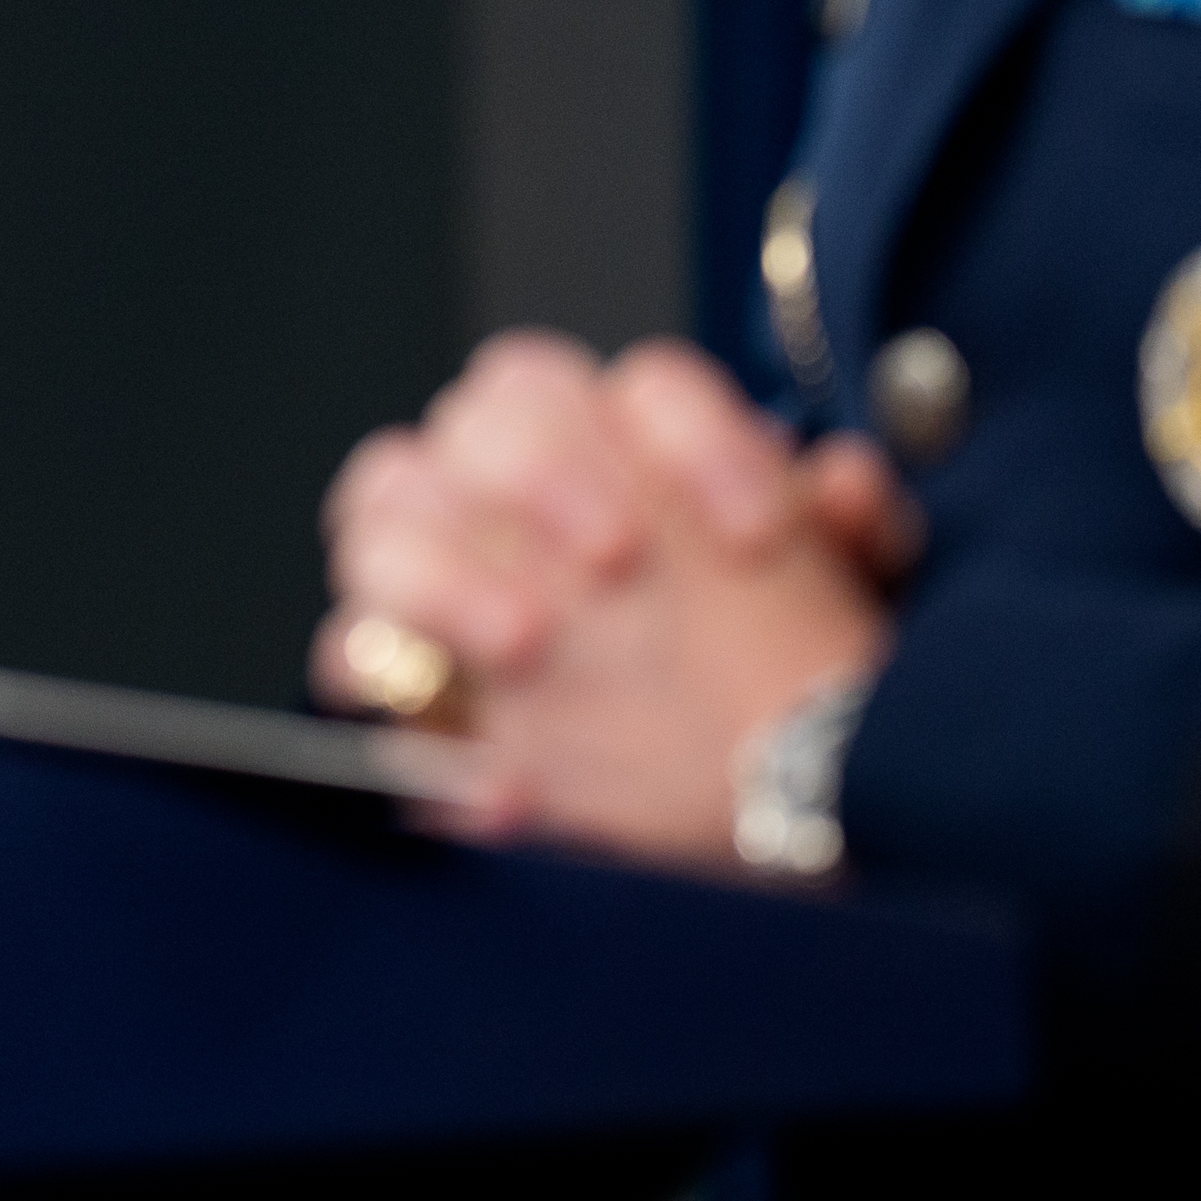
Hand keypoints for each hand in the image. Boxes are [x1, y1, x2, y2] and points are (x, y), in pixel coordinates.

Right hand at [315, 333, 910, 865]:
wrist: (771, 813)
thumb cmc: (798, 689)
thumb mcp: (847, 610)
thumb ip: (851, 533)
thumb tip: (844, 482)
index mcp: (639, 453)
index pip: (641, 387)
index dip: (695, 439)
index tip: (760, 536)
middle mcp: (531, 496)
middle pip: (484, 411)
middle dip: (540, 468)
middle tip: (614, 561)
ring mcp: (456, 574)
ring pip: (386, 500)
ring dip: (446, 566)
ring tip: (526, 644)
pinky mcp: (415, 681)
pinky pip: (350, 646)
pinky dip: (387, 679)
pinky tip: (483, 763)